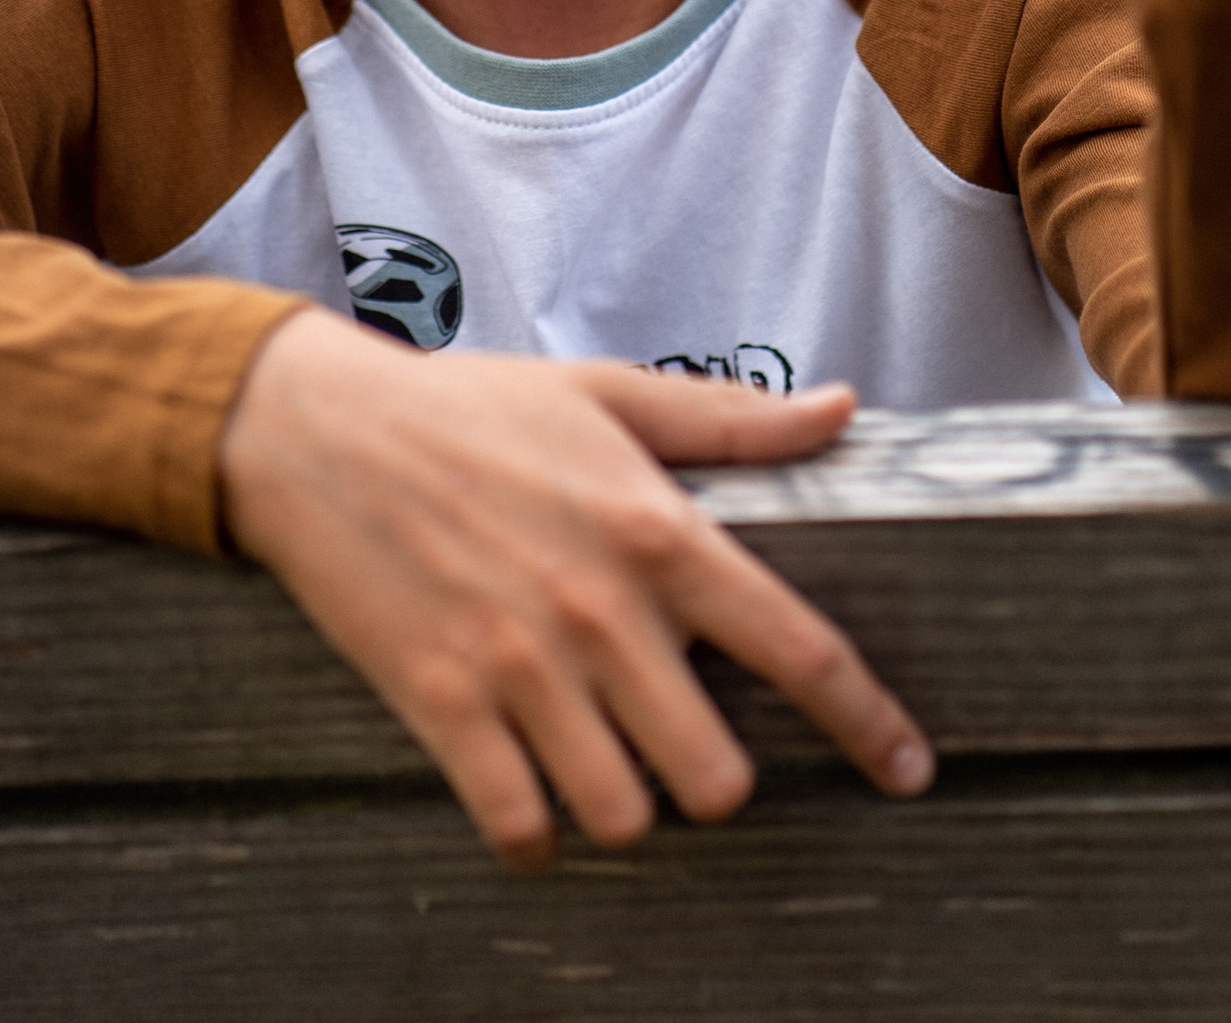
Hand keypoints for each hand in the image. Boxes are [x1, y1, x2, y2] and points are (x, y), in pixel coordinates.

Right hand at [216, 309, 933, 866]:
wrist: (322, 430)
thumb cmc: (473, 408)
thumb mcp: (609, 394)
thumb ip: (732, 419)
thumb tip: (844, 410)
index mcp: (656, 531)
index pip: (797, 649)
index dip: (868, 722)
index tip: (908, 768)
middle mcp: (602, 611)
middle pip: (716, 773)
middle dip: (714, 776)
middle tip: (686, 746)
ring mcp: (521, 667)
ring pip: (623, 816)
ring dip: (625, 808)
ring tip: (605, 764)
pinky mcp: (443, 705)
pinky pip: (520, 828)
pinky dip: (536, 837)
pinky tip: (533, 800)